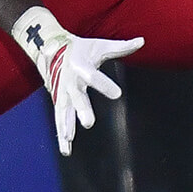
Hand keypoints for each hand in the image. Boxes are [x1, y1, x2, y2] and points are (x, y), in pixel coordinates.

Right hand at [10, 7, 141, 154]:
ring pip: (64, 111)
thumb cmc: (81, 49)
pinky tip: (66, 150)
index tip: (118, 94)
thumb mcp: (99, 46)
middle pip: (76, 97)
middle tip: (89, 123)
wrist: (50, 48)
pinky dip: (61, 135)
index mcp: (80, 65)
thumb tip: (142, 41)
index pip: (93, 75)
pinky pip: (59, 119)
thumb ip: (120, 47)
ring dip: (66, 126)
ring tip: (69, 142)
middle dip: (81, 110)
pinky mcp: (58, 102)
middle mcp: (70, 81)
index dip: (104, 84)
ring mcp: (62, 93)